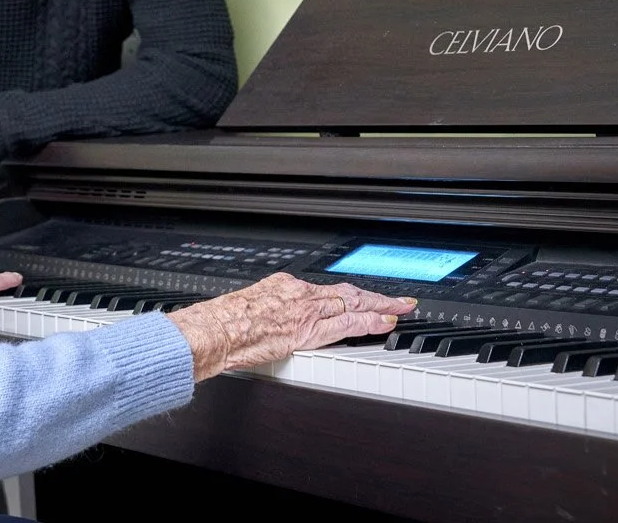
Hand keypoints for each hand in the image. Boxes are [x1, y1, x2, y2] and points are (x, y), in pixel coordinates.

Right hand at [165, 273, 416, 381]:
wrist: (216, 330)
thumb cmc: (224, 322)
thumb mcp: (250, 304)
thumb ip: (270, 309)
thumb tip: (274, 319)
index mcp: (284, 287)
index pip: (326, 290)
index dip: (349, 295)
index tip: (362, 297)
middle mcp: (300, 294)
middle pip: (346, 292)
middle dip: (374, 296)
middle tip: (399, 298)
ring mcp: (306, 312)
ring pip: (352, 305)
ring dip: (380, 307)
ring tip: (401, 309)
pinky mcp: (308, 331)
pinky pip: (345, 324)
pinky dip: (368, 323)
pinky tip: (384, 324)